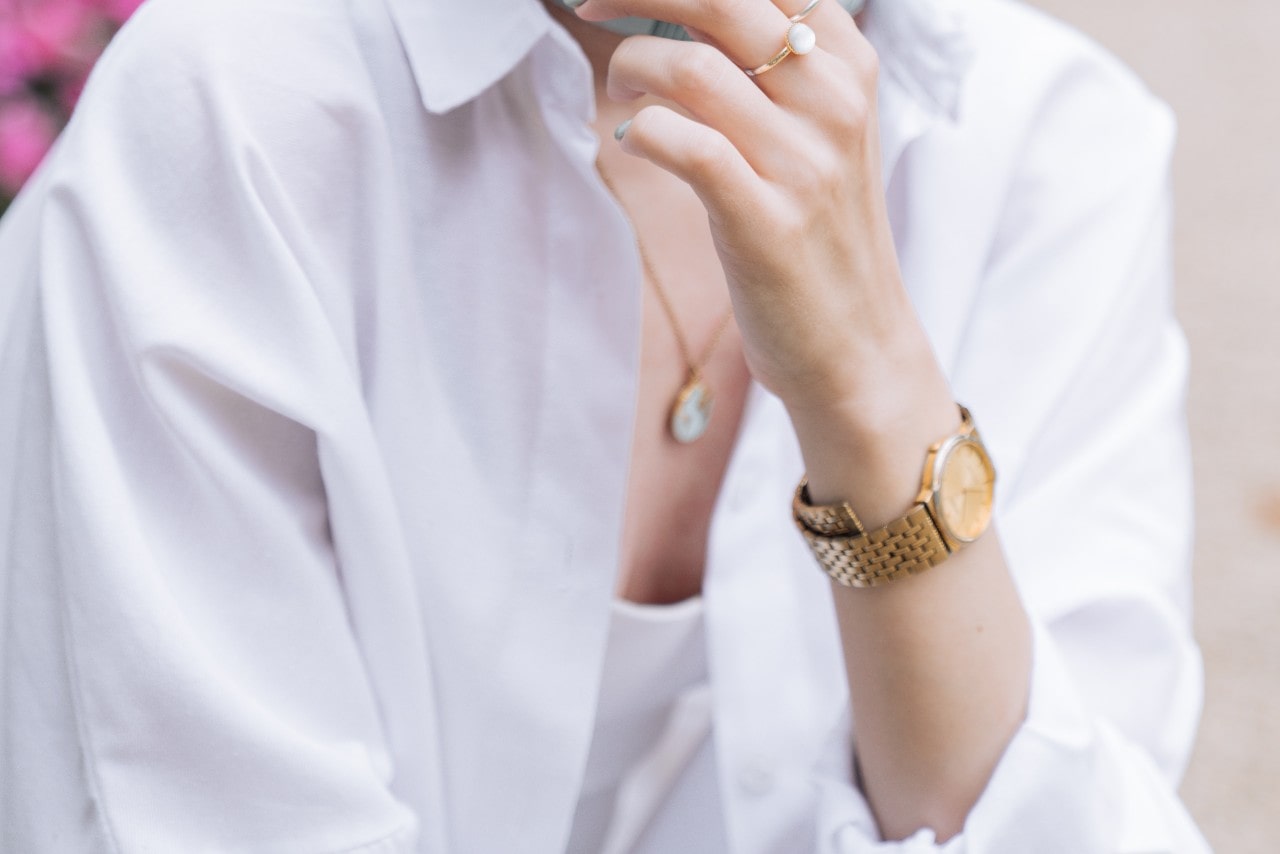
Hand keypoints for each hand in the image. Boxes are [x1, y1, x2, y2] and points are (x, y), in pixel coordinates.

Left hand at [574, 0, 923, 414]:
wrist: (857, 346)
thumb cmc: (820, 236)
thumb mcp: (822, 136)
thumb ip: (777, 71)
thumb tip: (685, 18)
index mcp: (848, 69)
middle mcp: (834, 104)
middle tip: (593, 7)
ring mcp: (804, 164)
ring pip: (692, 69)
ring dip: (632, 70)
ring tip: (622, 96)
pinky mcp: (766, 223)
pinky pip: (684, 143)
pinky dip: (640, 133)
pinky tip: (633, 143)